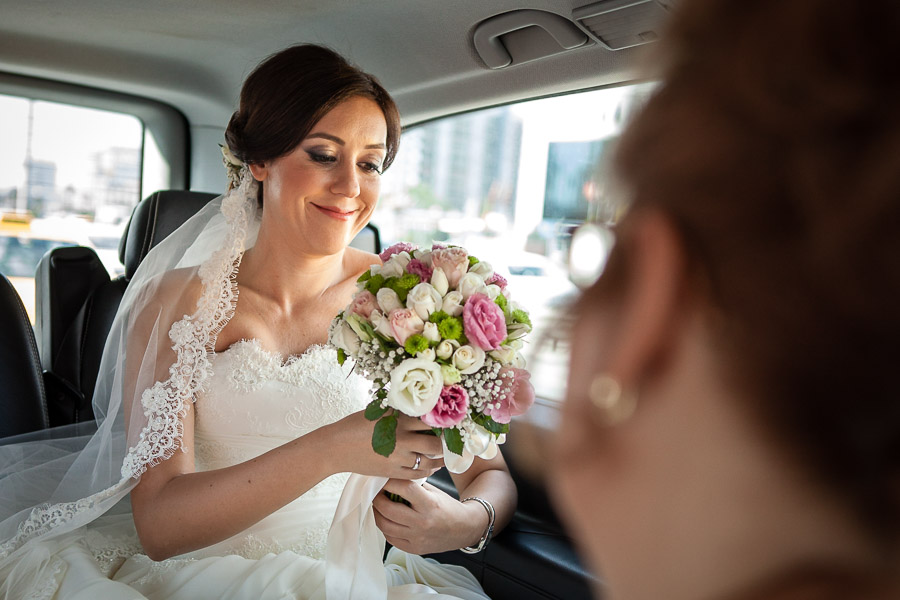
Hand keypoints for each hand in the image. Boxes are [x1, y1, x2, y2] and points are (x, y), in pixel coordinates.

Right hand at [327, 412, 443, 478]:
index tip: (448, 422)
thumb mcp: (377, 411)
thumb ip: (398, 410)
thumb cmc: (354, 425)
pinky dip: (427, 470)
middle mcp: (402, 438)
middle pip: (434, 443)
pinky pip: (417, 473)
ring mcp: (398, 457)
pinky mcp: (392, 471)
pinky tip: (432, 466)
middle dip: (443, 442)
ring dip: (439, 458)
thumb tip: (419, 406)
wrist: (336, 447)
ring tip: (444, 455)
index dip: (441, 422)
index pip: (429, 420)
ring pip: (429, 460)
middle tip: (448, 440)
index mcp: (398, 419)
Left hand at [373, 478, 488, 554]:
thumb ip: (414, 486)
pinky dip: (385, 527)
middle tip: (376, 492)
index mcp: (430, 504)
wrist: (464, 529)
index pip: (404, 489)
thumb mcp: (434, 492)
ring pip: (385, 525)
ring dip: (377, 513)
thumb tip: (391, 478)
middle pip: (389, 509)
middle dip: (377, 499)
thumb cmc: (448, 507)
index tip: (384, 479)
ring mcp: (417, 538)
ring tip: (378, 505)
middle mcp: (423, 522)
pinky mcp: (414, 549)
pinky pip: (390, 538)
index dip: (390, 482)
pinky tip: (387, 519)